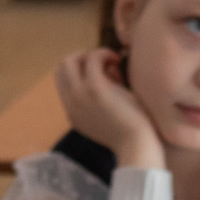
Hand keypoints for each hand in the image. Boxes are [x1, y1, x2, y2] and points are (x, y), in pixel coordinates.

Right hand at [55, 49, 164, 169]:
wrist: (138, 146)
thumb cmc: (132, 132)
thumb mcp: (109, 116)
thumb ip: (102, 98)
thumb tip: (109, 70)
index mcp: (73, 114)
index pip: (63, 82)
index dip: (81, 70)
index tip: (103, 73)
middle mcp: (71, 105)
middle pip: (61, 68)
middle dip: (81, 58)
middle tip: (104, 63)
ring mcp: (79, 96)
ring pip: (70, 60)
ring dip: (92, 55)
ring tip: (113, 63)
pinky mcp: (95, 88)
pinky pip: (92, 58)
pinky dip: (104, 53)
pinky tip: (117, 59)